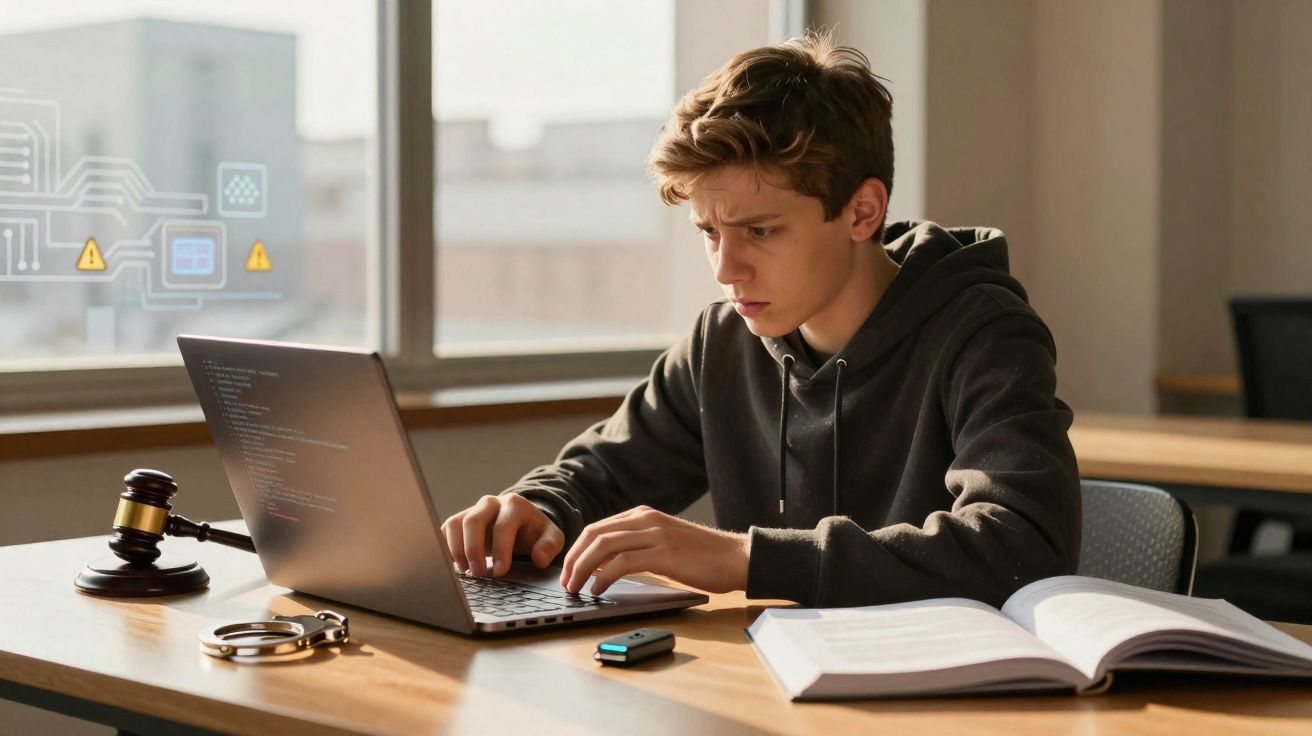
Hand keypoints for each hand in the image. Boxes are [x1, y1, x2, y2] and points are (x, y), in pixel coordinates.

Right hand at [441, 494, 563, 576]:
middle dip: (473, 549)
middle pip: (474, 520)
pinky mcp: (459, 520)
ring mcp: (472, 510)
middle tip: (478, 573)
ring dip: (456, 549)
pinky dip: (445, 547)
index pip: (504, 525)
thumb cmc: (534, 532)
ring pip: (455, 523)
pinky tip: (453, 566)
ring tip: (465, 571)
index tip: (501, 572)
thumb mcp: (551, 537)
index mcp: (515, 505)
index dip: (502, 550)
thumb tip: (540, 559)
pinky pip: (445, 530)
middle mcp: (491, 503)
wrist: (520, 522)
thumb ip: (549, 546)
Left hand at [559, 505, 748, 596]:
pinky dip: (603, 576)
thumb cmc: (704, 556)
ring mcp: (655, 534)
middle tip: (565, 581)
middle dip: (574, 559)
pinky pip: (622, 562)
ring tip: (575, 588)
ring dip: (582, 569)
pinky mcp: (664, 553)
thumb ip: (638, 546)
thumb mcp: (665, 542)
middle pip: (594, 534)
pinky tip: (598, 589)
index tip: (568, 570)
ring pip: (603, 546)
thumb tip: (605, 565)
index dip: (577, 550)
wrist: (737, 557)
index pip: (597, 528)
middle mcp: (646, 519)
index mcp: (644, 515)